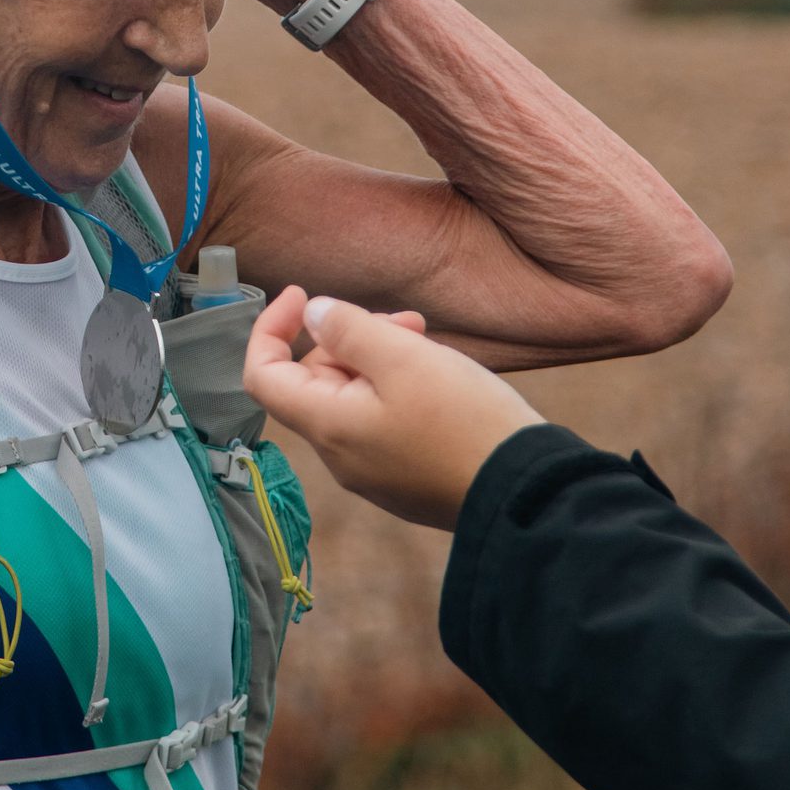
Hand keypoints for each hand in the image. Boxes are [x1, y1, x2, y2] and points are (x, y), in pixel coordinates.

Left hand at [242, 287, 542, 529]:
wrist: (526, 494)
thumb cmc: (465, 422)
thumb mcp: (405, 358)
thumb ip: (350, 330)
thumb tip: (314, 316)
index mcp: (328, 427)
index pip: (264, 376)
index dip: (270, 329)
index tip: (301, 295)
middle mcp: (340, 456)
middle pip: (314, 383)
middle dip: (346, 338)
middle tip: (404, 319)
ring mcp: (372, 472)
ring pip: (352, 399)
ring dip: (377, 359)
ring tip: (425, 339)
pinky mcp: (403, 479)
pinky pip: (379, 422)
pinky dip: (394, 389)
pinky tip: (435, 376)